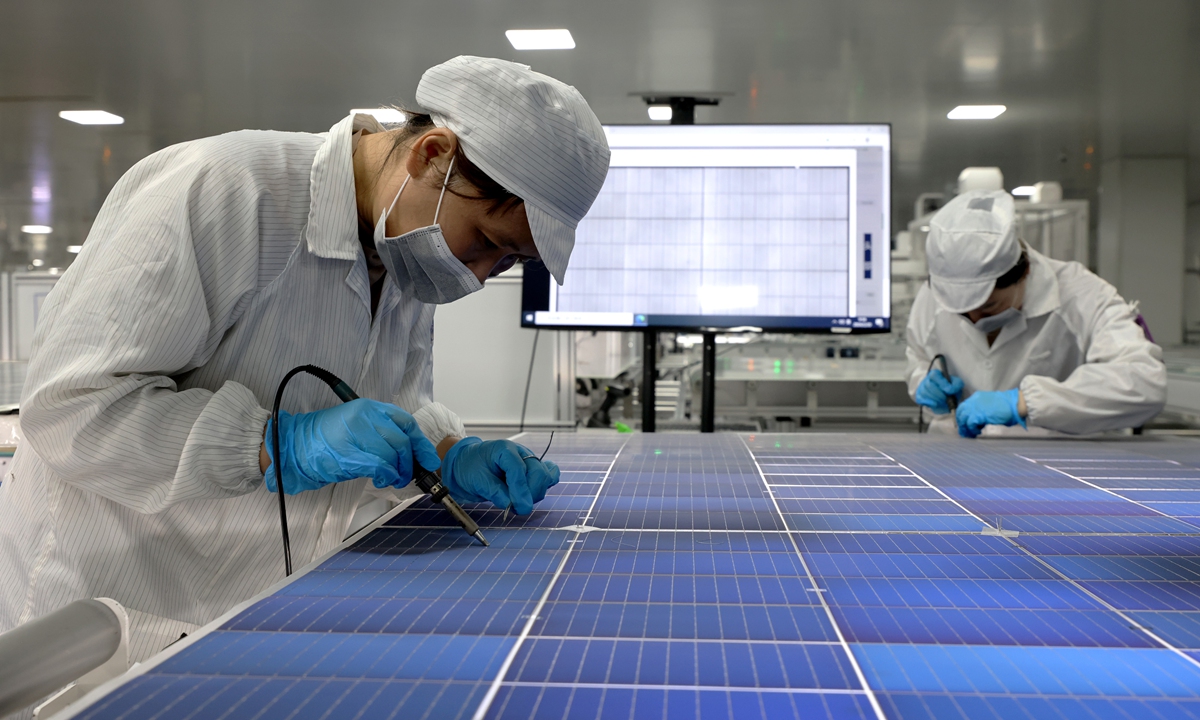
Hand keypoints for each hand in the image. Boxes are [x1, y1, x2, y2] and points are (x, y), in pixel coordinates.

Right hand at [265, 399, 439, 494]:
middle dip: (410, 462)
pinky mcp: (350, 452)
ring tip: (392, 479)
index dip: (421, 444)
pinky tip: (382, 480)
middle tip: (407, 475)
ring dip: (398, 472)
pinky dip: (386, 476)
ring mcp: (357, 433)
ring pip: (393, 454)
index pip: (406, 422)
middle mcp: (365, 416)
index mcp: (369, 408)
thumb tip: (406, 456)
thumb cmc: (324, 439)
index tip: (429, 459)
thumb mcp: (356, 427)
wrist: (294, 445)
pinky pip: (380, 465)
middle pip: (402, 441)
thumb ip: (380, 435)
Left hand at [441, 438, 559, 514]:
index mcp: (504, 449)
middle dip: (530, 494)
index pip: (519, 470)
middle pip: (538, 473)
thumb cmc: (470, 468)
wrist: (467, 465)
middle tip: (515, 508)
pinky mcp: (532, 470)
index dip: (520, 490)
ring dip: (534, 494)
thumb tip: (513, 504)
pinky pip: (549, 475)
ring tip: (516, 502)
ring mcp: (529, 460)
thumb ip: (495, 491)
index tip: (520, 508)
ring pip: (545, 477)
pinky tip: (533, 494)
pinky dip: (545, 486)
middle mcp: (520, 452)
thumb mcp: (476, 480)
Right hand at [915, 368, 963, 414]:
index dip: (942, 383)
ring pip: (925, 393)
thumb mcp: (957, 384)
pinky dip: (928, 402)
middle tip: (946, 399)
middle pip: (929, 385)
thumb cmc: (950, 388)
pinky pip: (920, 399)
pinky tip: (935, 404)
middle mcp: (926, 379)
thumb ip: (956, 385)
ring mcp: (922, 388)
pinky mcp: (919, 396)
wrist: (945, 396)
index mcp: (936, 374)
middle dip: (939, 394)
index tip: (949, 391)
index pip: (934, 375)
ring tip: (943, 402)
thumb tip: (949, 390)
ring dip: (935, 399)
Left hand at [955, 389, 1025, 437]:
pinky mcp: (979, 414)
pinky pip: (970, 423)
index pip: (963, 407)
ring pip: (963, 418)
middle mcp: (973, 401)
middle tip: (965, 432)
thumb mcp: (989, 406)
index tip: (965, 424)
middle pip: (961, 413)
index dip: (962, 417)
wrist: (1014, 404)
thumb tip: (976, 422)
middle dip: (962, 423)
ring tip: (972, 434)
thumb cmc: (1006, 406)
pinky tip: (978, 432)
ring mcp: (975, 407)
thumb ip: (981, 411)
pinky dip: (973, 429)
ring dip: (966, 428)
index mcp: (976, 397)